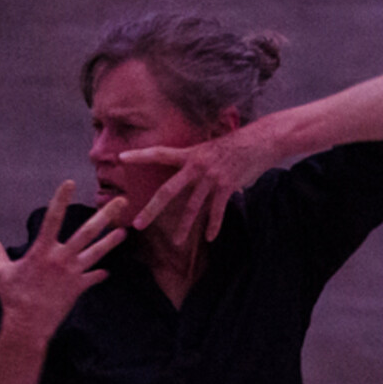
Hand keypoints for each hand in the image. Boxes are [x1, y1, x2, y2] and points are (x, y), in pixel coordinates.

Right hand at [0, 182, 125, 346]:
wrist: (28, 325)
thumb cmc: (12, 297)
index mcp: (42, 250)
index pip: (52, 218)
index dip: (61, 200)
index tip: (70, 183)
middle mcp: (61, 258)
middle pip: (88, 232)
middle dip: (106, 215)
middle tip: (121, 202)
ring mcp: (73, 273)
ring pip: (97, 252)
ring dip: (112, 241)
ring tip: (125, 230)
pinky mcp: (78, 288)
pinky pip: (93, 278)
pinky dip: (99, 274)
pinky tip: (106, 271)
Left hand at [122, 126, 277, 243]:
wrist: (261, 140)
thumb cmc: (236, 143)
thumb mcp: (210, 147)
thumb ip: (196, 160)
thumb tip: (188, 170)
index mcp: (189, 154)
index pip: (160, 153)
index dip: (140, 156)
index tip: (121, 158)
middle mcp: (196, 166)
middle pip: (168, 191)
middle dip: (152, 209)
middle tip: (137, 224)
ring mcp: (211, 177)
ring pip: (192, 207)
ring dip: (184, 227)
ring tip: (176, 242)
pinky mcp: (227, 186)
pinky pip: (217, 210)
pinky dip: (214, 225)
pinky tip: (210, 237)